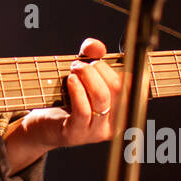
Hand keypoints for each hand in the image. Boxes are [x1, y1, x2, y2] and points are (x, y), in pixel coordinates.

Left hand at [15, 37, 121, 153]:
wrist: (44, 125)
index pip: (135, 86)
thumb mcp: (82, 74)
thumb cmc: (67, 98)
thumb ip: (90, 56)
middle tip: (81, 63)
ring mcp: (97, 131)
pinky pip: (83, 109)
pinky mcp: (77, 134)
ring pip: (102, 97)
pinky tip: (71, 80)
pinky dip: (77, 90)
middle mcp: (115, 123)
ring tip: (75, 68)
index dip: (125, 68)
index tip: (108, 58)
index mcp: (123, 109)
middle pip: (117, 88)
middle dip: (99, 68)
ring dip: (87, 76)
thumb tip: (96, 46)